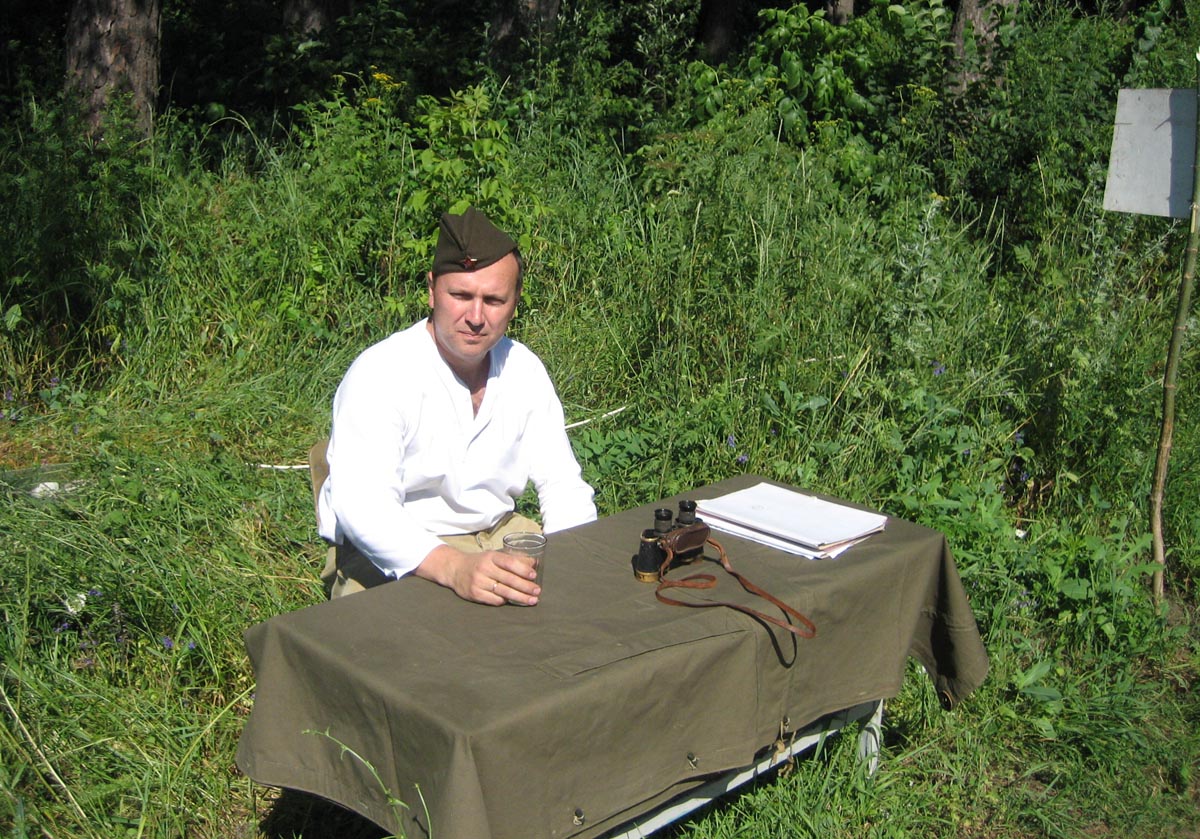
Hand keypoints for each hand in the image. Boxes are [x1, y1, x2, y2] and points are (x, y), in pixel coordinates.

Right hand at [415, 544, 540, 605]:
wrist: (455, 569)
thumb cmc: (481, 562)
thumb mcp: (494, 556)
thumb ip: (513, 559)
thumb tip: (535, 563)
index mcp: (491, 557)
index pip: (509, 562)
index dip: (523, 569)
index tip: (534, 576)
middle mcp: (484, 568)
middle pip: (509, 579)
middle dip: (525, 587)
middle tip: (537, 591)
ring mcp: (478, 582)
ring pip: (504, 592)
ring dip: (520, 597)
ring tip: (532, 600)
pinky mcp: (475, 594)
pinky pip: (495, 600)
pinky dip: (505, 601)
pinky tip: (513, 601)